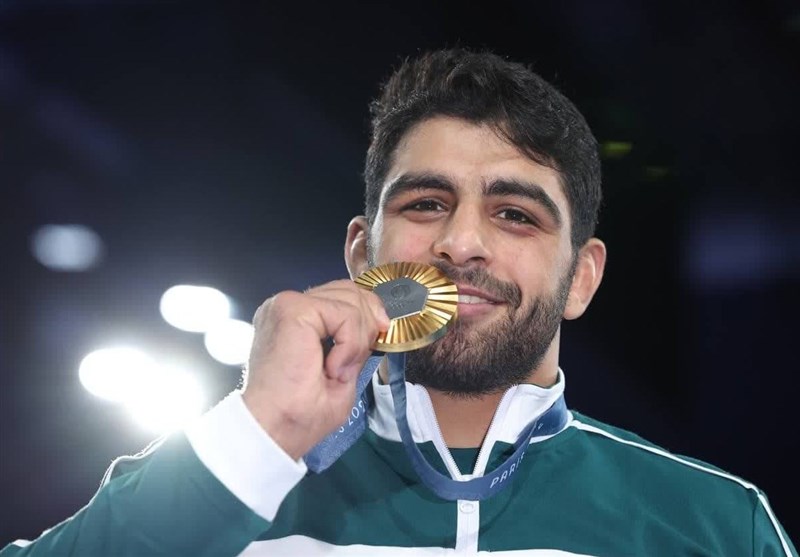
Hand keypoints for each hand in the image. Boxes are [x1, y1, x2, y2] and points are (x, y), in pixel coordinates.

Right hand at [242, 280, 389, 459]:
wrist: (275, 430)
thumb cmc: (300, 413)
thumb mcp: (342, 372)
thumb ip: (356, 344)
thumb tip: (379, 324)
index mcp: (294, 320)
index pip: (341, 296)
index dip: (368, 313)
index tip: (379, 339)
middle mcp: (287, 307)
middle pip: (349, 291)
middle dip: (369, 323)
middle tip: (358, 360)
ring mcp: (288, 305)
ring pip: (350, 300)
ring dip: (358, 338)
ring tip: (340, 370)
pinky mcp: (292, 310)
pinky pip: (344, 313)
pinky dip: (350, 342)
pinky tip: (334, 366)